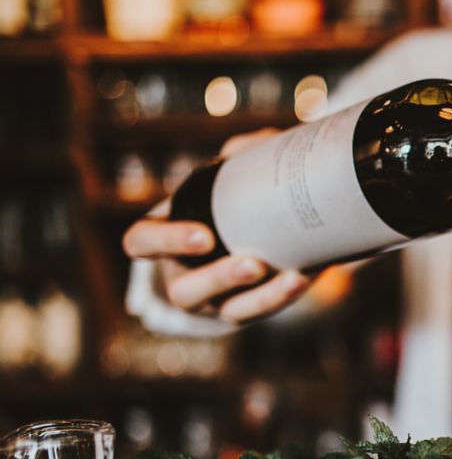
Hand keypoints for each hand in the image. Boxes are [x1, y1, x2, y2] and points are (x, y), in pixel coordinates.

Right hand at [122, 129, 313, 323]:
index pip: (141, 243)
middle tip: (254, 263)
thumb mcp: (228, 175)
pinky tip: (303, 278)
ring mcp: (214, 300)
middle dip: (219, 280)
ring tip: (290, 278)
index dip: (165, 242)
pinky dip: (282, 297)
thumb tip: (260, 145)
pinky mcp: (245, 310)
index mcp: (164, 238)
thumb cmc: (230, 198)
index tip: (205, 236)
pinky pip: (260, 313)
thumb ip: (241, 155)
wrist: (260, 232)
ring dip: (259, 298)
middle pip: (185, 291)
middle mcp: (183, 274)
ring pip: (227, 311)